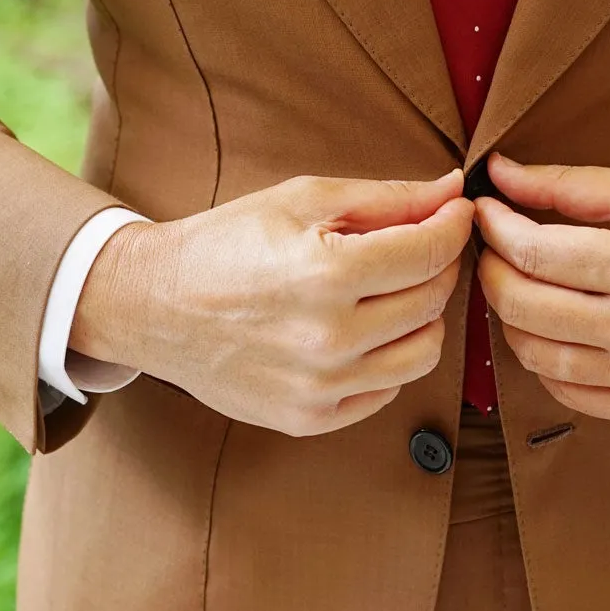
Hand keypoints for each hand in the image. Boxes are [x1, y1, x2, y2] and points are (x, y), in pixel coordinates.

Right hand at [72, 170, 473, 435]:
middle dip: (439, 265)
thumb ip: (386, 198)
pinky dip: (388, 358)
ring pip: (423, 353)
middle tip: (420, 246)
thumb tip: (451, 192)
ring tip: (394, 291)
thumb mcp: (302, 200)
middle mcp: (328, 338)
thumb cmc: (227, 243)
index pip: (431, 253)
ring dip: (423, 317)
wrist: (154, 306)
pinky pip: (386, 390)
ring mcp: (320, 386)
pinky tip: (363, 330)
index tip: (455, 213)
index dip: (454, 226)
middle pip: (432, 301)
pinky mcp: (309, 418)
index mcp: (327, 274)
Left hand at [475, 154, 609, 422]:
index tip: (485, 211)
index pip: (530, 254)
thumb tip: (499, 174)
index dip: (494, 229)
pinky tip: (553, 330)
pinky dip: (545, 362)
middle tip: (493, 249)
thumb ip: (569, 184)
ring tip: (519, 287)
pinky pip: (568, 393)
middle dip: (490, 272)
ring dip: (510, 319)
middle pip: (520, 307)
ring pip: (535, 356)